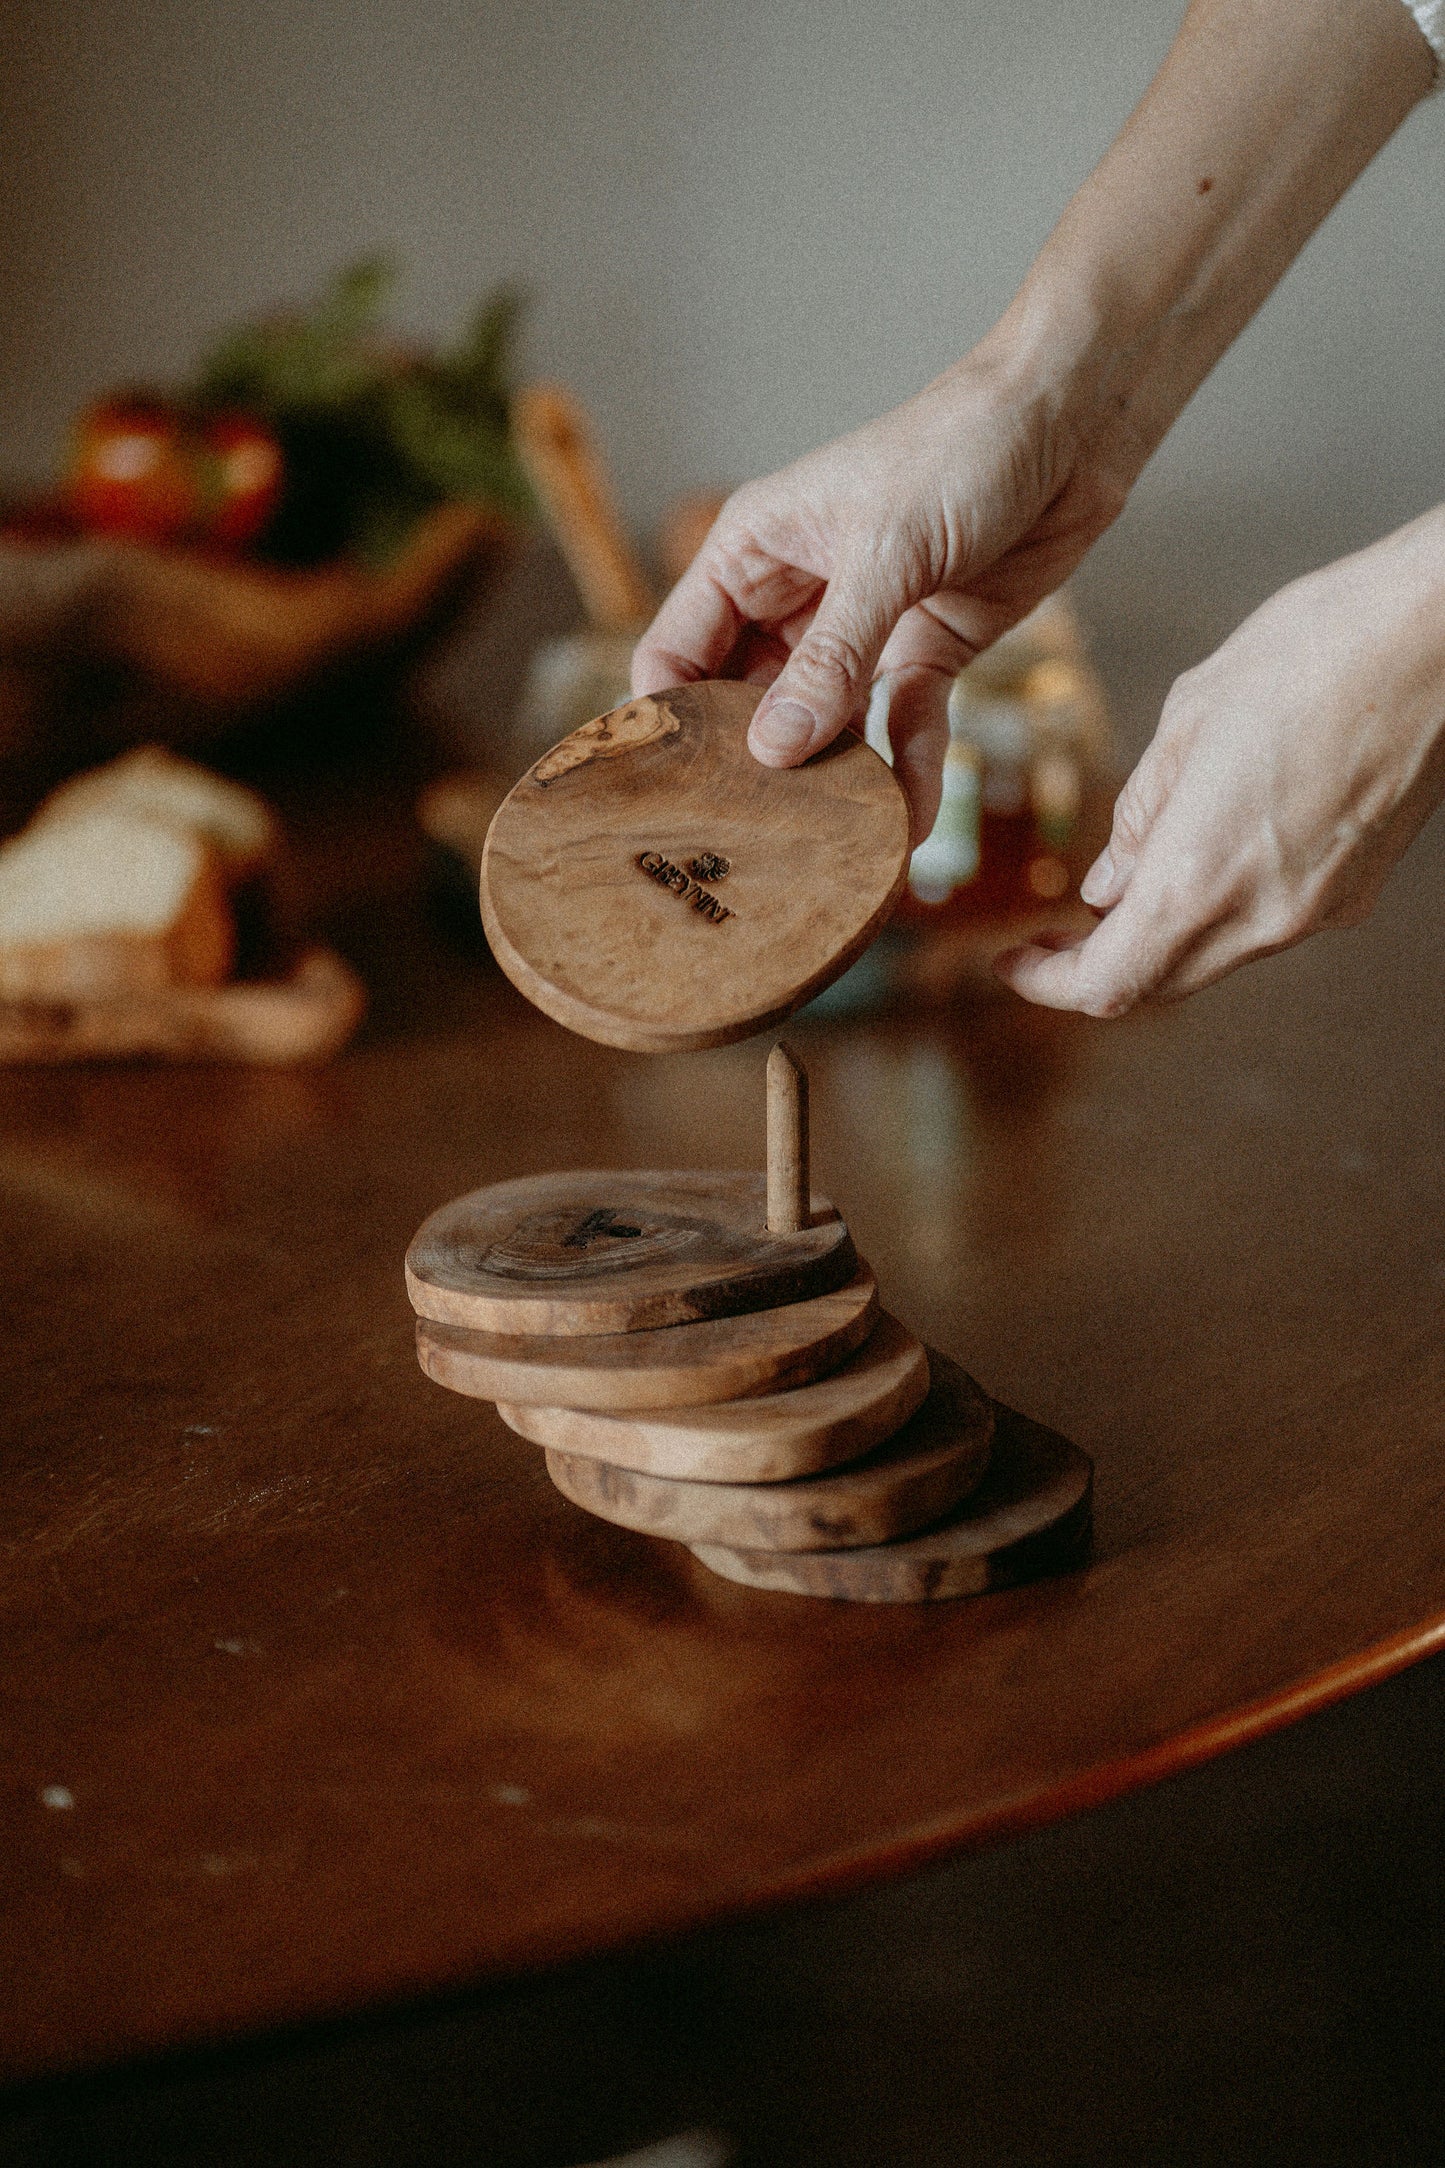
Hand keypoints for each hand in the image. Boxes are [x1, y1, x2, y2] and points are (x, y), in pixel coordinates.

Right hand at [631, 336, 1134, 841]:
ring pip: (823, 725)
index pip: (678, 651)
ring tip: (828, 844)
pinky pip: (902, 725)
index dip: (671, 720)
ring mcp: (860, 629)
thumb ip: (830, 657)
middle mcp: (796, 596)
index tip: (676, 792)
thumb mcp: (886, 553)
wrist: (1072, 427)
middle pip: (746, 702)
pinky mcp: (926, 651)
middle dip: (750, 766)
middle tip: (751, 840)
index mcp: (752, 552)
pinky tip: (908, 822)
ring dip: (829, 780)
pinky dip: (907, 771)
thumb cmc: (962, 449)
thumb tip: (773, 749)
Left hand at [995, 510, 1444, 1014]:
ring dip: (1160, 933)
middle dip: (1098, 961)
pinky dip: (1218, 907)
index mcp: (1201, 877)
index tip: (1016, 957)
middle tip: (1055, 929)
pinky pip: (1264, 924)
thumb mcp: (1187, 720)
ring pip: (1212, 956)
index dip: (1048, 982)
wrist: (1441, 635)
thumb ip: (1138, 819)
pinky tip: (1207, 847)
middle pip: (1157, 981)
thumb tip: (1106, 887)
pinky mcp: (1353, 890)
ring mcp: (1317, 910)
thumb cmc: (1316, 650)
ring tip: (1130, 873)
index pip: (1105, 983)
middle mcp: (1262, 915)